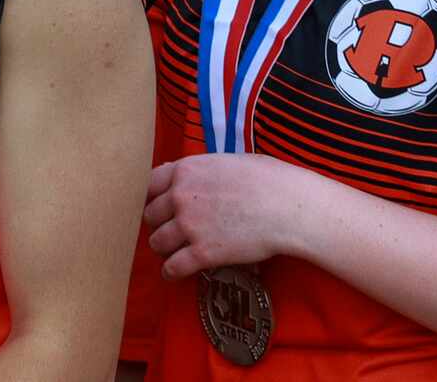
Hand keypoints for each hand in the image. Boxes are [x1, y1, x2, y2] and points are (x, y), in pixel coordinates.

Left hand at [144, 154, 319, 277]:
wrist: (289, 207)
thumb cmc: (267, 180)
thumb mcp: (225, 162)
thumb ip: (199, 170)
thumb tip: (185, 173)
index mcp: (185, 171)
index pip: (148, 184)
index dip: (149, 197)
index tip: (155, 206)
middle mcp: (180, 197)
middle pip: (150, 214)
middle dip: (157, 223)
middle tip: (166, 230)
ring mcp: (189, 225)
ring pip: (157, 241)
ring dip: (161, 248)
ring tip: (168, 252)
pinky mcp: (203, 252)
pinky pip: (174, 266)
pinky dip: (170, 272)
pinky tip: (171, 274)